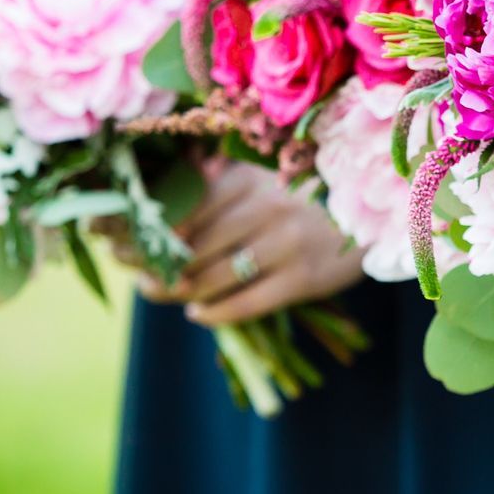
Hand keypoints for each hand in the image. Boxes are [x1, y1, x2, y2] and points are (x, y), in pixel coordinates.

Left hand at [142, 162, 365, 326]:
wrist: (369, 223)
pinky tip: (199, 314)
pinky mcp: (305, 279)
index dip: (153, 229)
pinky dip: (216, 313)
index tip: (124, 244)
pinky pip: (247, 303)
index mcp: (251, 178)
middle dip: (161, 266)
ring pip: (216, 277)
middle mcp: (268, 206)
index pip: (188, 207)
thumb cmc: (304, 201)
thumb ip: (219, 180)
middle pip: (196, 245)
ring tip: (166, 295)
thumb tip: (166, 190)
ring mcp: (288, 243)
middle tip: (142, 278)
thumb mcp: (264, 179)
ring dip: (182, 292)